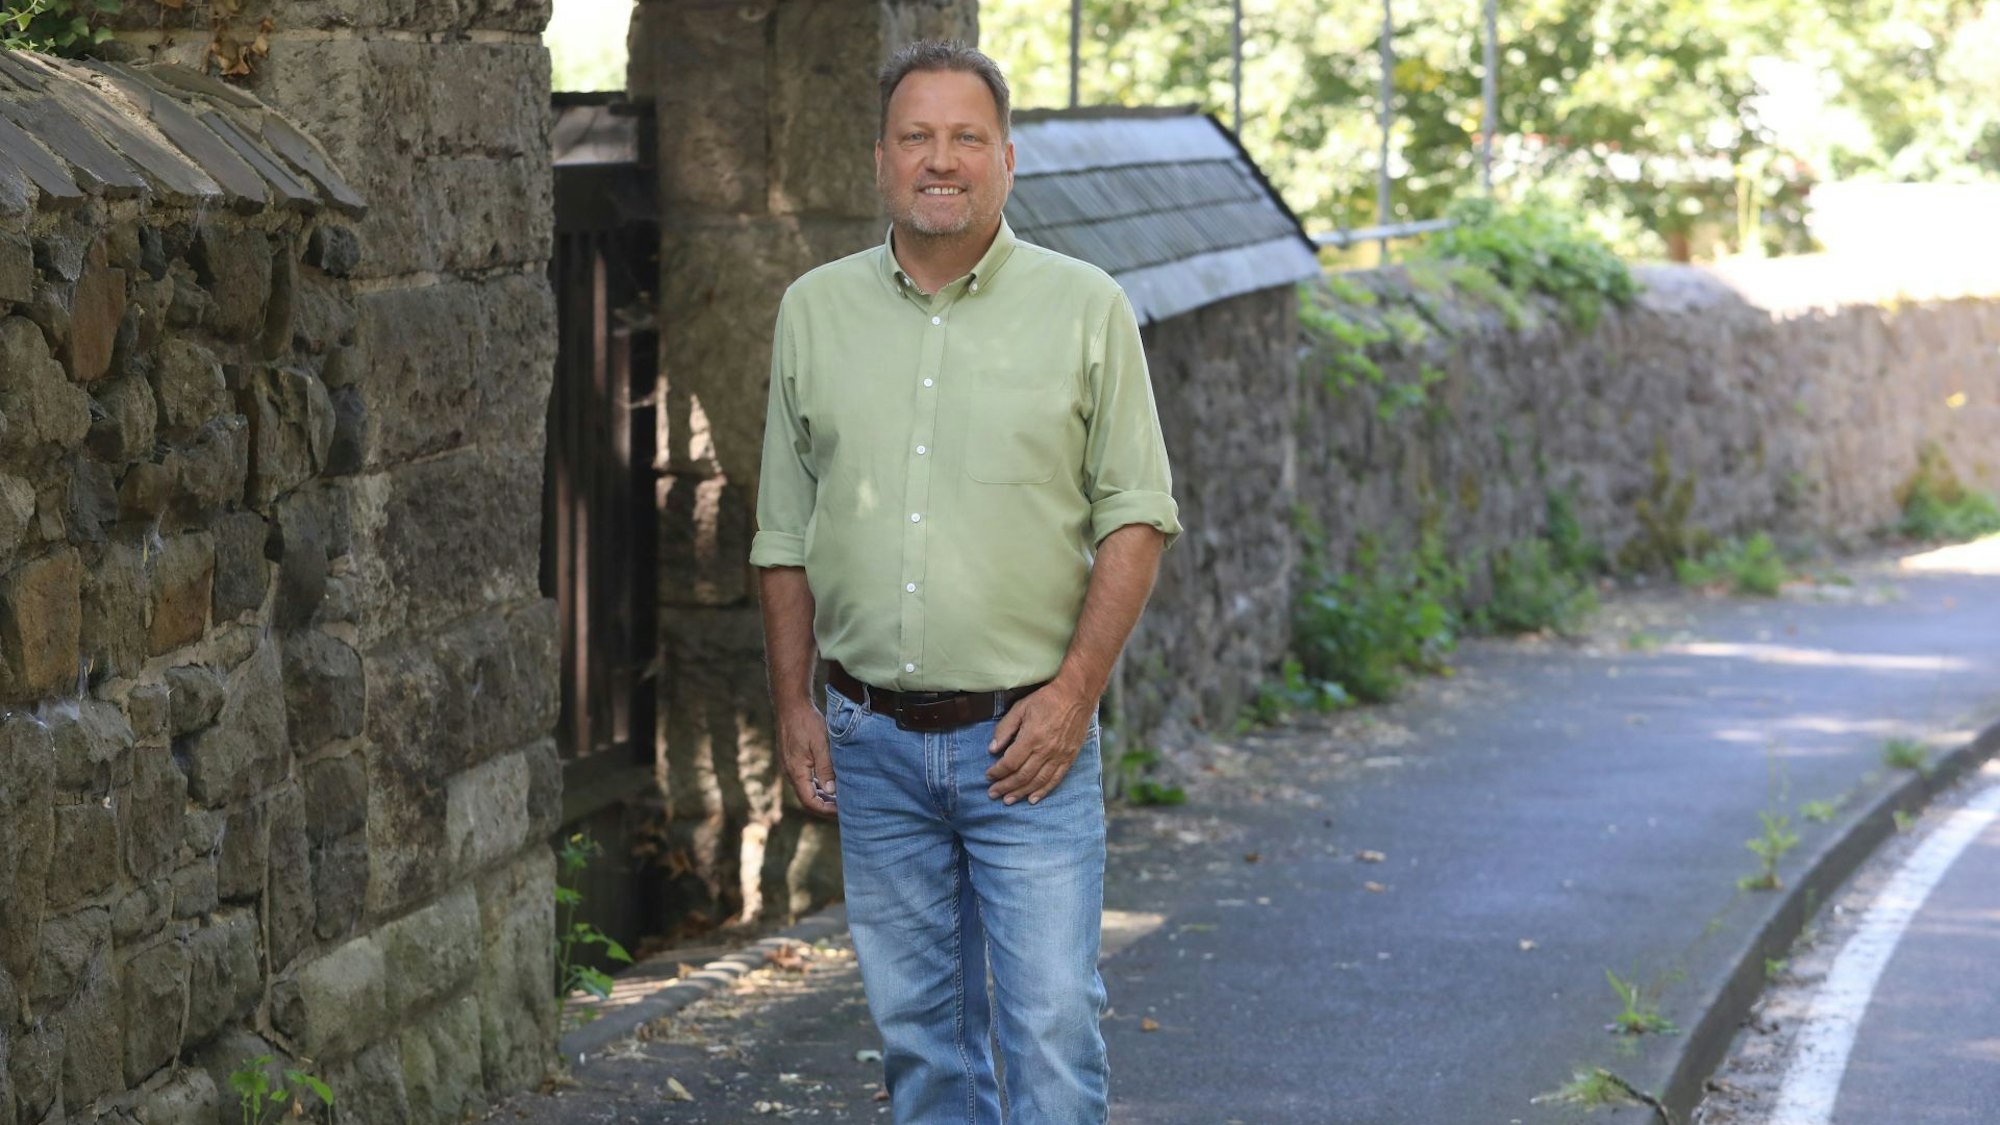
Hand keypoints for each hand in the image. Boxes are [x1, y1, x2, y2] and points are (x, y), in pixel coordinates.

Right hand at [776, 699, 836, 816]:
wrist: (790, 704)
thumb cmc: (806, 722)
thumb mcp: (820, 744)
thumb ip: (825, 768)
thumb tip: (831, 791)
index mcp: (796, 772)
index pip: (810, 802)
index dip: (827, 810)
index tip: (843, 810)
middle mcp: (791, 773)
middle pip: (808, 799)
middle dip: (826, 806)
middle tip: (846, 807)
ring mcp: (790, 767)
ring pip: (807, 790)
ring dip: (823, 796)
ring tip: (841, 797)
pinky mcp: (793, 761)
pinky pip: (805, 780)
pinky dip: (818, 785)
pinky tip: (831, 782)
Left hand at [986, 678, 1094, 804]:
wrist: (1076, 695)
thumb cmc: (1046, 699)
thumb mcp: (1020, 708)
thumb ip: (1005, 729)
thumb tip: (992, 749)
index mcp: (1031, 738)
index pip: (1010, 762)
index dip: (997, 772)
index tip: (988, 775)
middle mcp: (1046, 750)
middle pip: (1022, 776)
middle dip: (1005, 787)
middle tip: (993, 794)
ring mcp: (1059, 756)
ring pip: (1037, 781)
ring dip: (1021, 793)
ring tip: (1008, 800)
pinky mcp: (1069, 758)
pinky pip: (1055, 779)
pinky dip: (1043, 791)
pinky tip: (1032, 799)